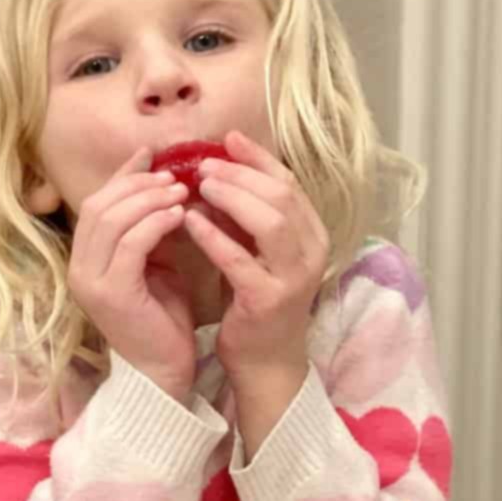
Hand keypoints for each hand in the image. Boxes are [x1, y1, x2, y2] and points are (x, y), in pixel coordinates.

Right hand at [67, 148, 197, 401]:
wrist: (164, 372)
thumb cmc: (163, 320)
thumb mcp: (155, 263)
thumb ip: (151, 229)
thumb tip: (166, 182)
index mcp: (85, 260)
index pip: (97, 203)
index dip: (124, 175)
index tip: (154, 156)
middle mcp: (79, 269)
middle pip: (100, 205)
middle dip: (137, 183)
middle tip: (173, 173)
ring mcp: (91, 282)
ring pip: (112, 220)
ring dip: (149, 198)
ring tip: (180, 190)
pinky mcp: (112, 293)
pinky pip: (131, 244)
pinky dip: (155, 223)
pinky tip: (180, 215)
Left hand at [187, 129, 328, 388]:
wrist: (265, 362)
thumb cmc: (255, 302)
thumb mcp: (254, 252)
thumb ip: (243, 218)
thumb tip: (215, 174)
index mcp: (312, 234)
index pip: (289, 182)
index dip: (258, 157)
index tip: (227, 138)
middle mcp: (311, 252)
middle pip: (281, 195)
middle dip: (242, 173)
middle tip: (204, 163)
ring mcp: (293, 277)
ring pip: (270, 220)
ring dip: (233, 196)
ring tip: (200, 185)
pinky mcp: (267, 300)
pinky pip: (239, 259)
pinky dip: (214, 236)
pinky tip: (190, 221)